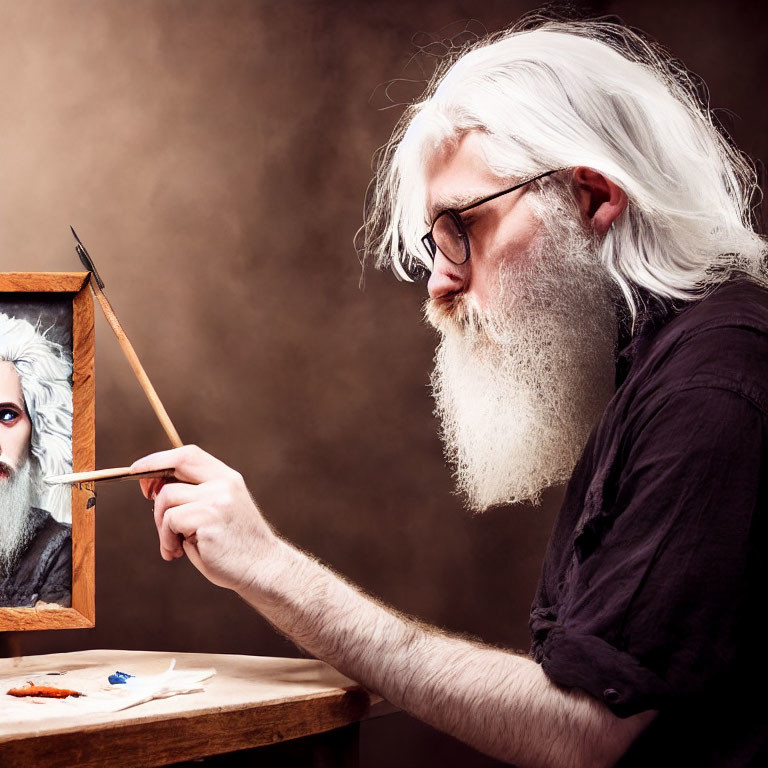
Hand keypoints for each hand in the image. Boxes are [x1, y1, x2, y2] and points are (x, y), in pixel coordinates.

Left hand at [131, 445, 277, 592]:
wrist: (262, 568)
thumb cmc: (234, 544)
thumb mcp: (219, 509)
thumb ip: (195, 495)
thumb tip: (154, 486)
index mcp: (227, 478)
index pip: (187, 454)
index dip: (158, 460)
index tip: (139, 471)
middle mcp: (223, 484)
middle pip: (175, 465)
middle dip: (151, 481)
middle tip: (147, 498)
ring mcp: (217, 501)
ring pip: (167, 498)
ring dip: (161, 525)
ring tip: (173, 544)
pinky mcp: (208, 521)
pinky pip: (170, 522)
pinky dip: (167, 540)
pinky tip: (179, 553)